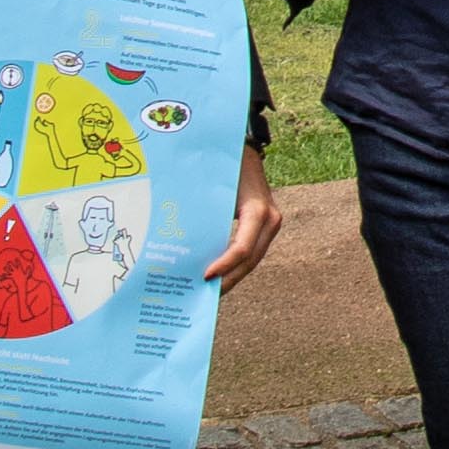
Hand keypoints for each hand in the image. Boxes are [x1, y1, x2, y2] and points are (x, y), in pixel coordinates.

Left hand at [202, 154, 282, 284]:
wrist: (244, 151)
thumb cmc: (226, 167)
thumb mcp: (215, 189)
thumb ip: (205, 215)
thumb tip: (179, 242)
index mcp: (258, 210)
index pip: (242, 248)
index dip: (224, 265)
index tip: (204, 277)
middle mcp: (270, 220)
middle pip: (249, 261)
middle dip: (227, 280)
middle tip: (205, 297)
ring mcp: (270, 225)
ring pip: (251, 260)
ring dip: (231, 276)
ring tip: (210, 292)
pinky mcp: (264, 227)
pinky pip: (250, 251)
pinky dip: (234, 264)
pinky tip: (217, 275)